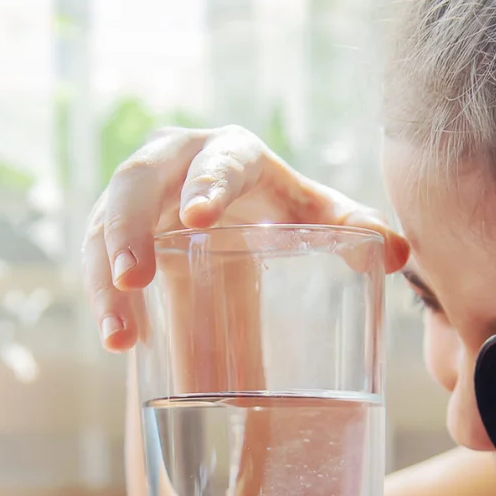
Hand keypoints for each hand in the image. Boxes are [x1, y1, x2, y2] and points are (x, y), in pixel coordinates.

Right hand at [82, 125, 407, 350]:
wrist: (237, 219)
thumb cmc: (281, 211)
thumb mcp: (315, 217)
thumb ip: (355, 229)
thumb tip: (398, 252)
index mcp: (231, 152)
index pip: (217, 158)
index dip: (205, 181)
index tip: (196, 217)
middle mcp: (173, 163)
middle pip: (136, 182)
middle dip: (127, 227)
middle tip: (133, 277)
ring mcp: (135, 196)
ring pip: (103, 226)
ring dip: (104, 277)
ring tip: (120, 334)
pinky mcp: (113, 230)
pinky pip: (97, 260)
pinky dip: (104, 301)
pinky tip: (119, 342)